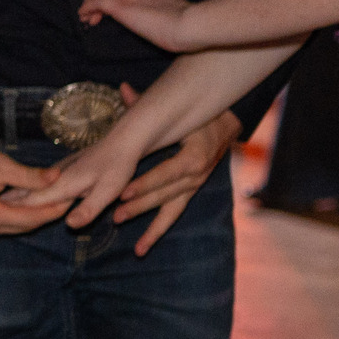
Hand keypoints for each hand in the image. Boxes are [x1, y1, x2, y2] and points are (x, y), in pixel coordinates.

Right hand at [0, 117, 77, 240]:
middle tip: (69, 200)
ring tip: (57, 201)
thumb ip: (30, 176)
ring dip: (35, 215)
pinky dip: (21, 214)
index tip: (72, 199)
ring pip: (17, 226)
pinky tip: (35, 202)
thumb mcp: (0, 165)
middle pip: (25, 226)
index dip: (52, 210)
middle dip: (47, 214)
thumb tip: (57, 178)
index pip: (30, 218)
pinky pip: (6, 223)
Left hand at [78, 101, 239, 250]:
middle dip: (139, 203)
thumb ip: (148, 104)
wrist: (225, 124)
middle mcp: (198, 173)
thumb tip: (125, 89)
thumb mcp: (178, 111)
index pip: (170, 172)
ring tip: (118, 221)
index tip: (123, 191)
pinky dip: (156, 232)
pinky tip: (139, 250)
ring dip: (143, 215)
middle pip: (167, 193)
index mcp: (196, 153)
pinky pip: (173, 216)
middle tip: (113, 212)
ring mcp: (194, 185)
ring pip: (168, 206)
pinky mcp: (189, 193)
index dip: (147, 182)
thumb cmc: (196, 114)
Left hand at [79, 0, 197, 49]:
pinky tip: (83, 16)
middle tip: (93, 11)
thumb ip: (163, 9)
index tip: (110, 6)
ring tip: (85, 15)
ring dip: (89, 2)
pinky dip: (87, 7)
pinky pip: (97, 2)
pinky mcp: (121, 7)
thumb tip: (161, 19)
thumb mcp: (174, 10)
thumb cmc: (189, 23)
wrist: (190, 23)